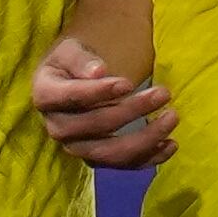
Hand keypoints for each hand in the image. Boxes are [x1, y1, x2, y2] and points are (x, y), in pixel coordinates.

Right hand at [32, 37, 175, 170]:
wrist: (69, 85)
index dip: (100, 92)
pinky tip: (171, 144)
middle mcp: (57, 128)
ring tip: (172, 118)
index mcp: (46, 96)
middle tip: (163, 93)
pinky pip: (123, 165)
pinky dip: (149, 158)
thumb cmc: (71, 65)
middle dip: (133, 110)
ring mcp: (77, 148)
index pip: (72, 97)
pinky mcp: (96, 159)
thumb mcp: (70, 51)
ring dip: (146, 139)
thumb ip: (81, 60)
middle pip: (96, 126)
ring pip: (111, 153)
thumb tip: (99, 71)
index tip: (128, 83)